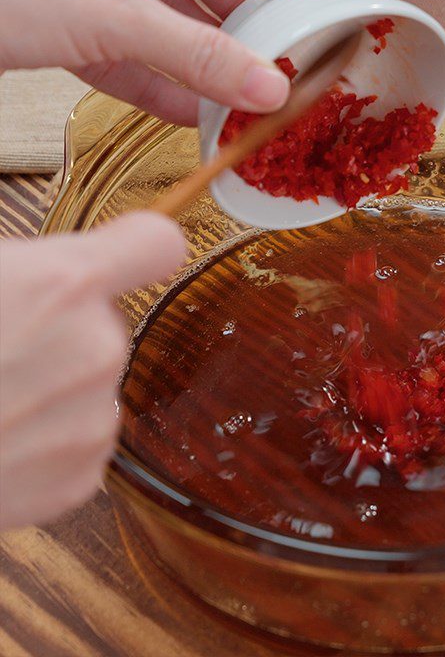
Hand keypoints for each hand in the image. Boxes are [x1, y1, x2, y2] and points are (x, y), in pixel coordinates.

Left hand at [0, 0, 330, 123]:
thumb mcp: (112, 14)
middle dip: (241, 25)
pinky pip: (135, 56)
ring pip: (170, 23)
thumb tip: (268, 88)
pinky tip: (196, 115)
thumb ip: (196, 54)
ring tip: (245, 97)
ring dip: (204, 64)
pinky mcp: (73, 25)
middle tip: (283, 59)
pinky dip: (164, 85)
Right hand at [0, 213, 184, 528]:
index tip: (130, 255)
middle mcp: (95, 347)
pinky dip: (43, 444)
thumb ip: (15, 270)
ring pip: (87, 384)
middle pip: (102, 322)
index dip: (136, 248)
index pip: (153, 244)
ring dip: (49, 388)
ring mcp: (92, 417)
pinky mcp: (79, 477)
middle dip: (58, 330)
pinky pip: (77, 441)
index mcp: (62, 283)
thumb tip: (22, 277)